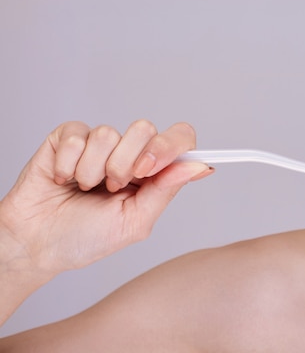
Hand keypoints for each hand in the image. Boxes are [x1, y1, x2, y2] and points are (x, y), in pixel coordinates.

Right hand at [0, 120, 212, 276]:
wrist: (36, 245)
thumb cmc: (86, 237)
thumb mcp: (134, 221)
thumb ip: (166, 190)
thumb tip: (199, 165)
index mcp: (153, 172)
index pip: (180, 138)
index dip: (169, 146)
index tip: (148, 169)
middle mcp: (130, 153)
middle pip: (145, 128)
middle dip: (125, 163)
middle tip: (112, 187)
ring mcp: (99, 143)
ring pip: (108, 133)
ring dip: (93, 171)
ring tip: (85, 188)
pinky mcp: (68, 138)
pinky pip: (77, 136)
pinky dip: (69, 165)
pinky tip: (64, 179)